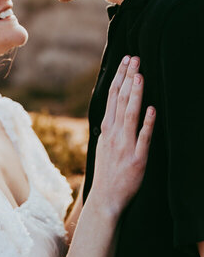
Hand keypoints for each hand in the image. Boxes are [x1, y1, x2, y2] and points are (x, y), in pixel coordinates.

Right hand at [89, 55, 155, 216]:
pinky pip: (143, 139)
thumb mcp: (104, 144)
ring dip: (135, 94)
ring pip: (130, 114)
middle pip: (120, 100)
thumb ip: (111, 125)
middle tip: (135, 58)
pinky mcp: (138, 160)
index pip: (112, 96)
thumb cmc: (108, 171)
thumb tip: (116, 107)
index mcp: (106, 129)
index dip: (119, 77)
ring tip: (140, 76)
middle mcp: (114, 134)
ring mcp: (125, 146)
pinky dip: (147, 123)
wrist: (106, 198)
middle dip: (128, 77)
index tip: (126, 60)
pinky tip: (152, 109)